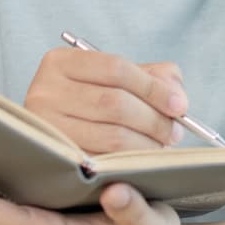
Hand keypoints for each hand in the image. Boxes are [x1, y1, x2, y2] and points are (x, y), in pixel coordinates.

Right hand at [24, 47, 188, 153]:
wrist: (54, 141)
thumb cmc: (94, 103)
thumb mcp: (119, 80)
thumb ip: (154, 77)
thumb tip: (176, 97)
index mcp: (60, 63)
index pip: (116, 68)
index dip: (153, 88)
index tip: (180, 106)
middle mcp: (44, 92)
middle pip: (115, 103)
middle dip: (154, 120)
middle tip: (175, 132)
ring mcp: (46, 128)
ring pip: (112, 136)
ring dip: (146, 144)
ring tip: (161, 146)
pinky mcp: (55, 160)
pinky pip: (103, 162)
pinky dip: (129, 162)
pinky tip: (141, 159)